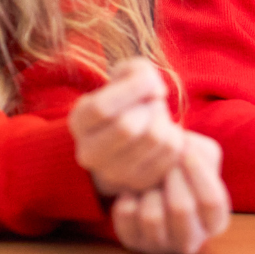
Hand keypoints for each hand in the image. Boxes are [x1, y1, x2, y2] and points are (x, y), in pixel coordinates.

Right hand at [71, 57, 183, 196]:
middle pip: (127, 127)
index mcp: (79, 122)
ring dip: (164, 120)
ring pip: (153, 138)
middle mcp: (88, 153)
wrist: (129, 136)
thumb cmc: (127, 100)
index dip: (133, 89)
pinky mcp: (139, 182)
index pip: (101, 108)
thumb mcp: (124, 76)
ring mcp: (112, 173)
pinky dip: (175, 136)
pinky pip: (171, 152)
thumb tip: (156, 90)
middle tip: (152, 103)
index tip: (149, 80)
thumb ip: (137, 71)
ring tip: (157, 118)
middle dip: (149, 106)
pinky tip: (164, 134)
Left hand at [111, 132, 231, 253]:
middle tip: (168, 166)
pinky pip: (126, 215)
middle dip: (173, 178)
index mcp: (214, 222)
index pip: (212, 202)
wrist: (152, 176)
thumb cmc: (184, 168)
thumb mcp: (202, 156)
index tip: (188, 154)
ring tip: (152, 179)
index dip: (200, 174)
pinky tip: (135, 189)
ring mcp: (160, 245)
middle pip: (182, 208)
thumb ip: (203, 154)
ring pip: (152, 216)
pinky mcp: (133, 242)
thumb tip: (187, 154)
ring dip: (150, 188)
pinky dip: (128, 195)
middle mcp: (189, 240)